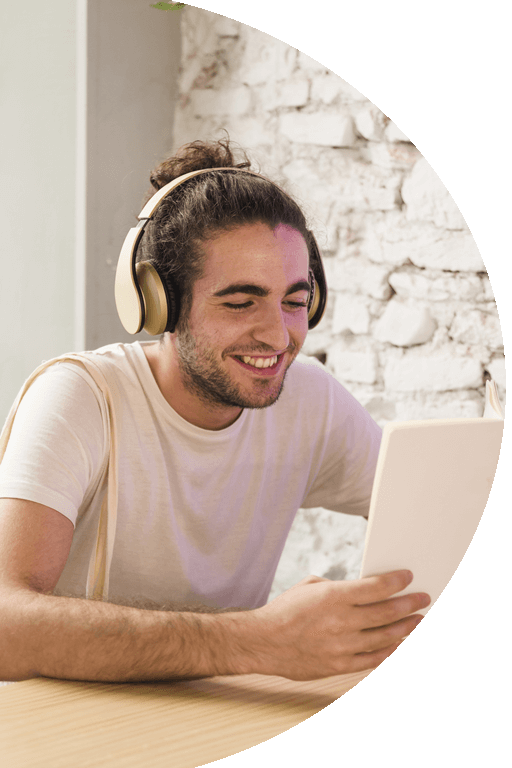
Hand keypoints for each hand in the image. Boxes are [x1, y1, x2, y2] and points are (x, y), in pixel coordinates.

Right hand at [251, 570, 429, 680]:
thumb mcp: (311, 586)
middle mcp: (341, 621)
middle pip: (387, 613)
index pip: (376, 587)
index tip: (408, 578)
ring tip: (417, 622)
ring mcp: (342, 646)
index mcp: (333, 596)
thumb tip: (362, 590)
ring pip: (385, 638)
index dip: (396, 582)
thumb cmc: (285, 611)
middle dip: (410, 604)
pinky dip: (389, 653)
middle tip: (423, 599)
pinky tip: (399, 645)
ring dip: (405, 628)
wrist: (263, 642)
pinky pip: (372, 661)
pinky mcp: (339, 665)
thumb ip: (339, 588)